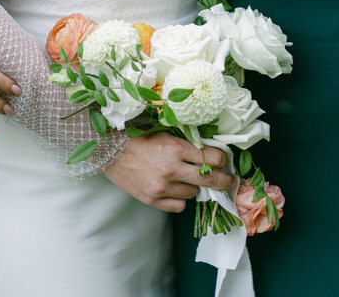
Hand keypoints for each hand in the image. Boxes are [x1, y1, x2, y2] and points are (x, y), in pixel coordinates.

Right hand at [103, 134, 236, 211]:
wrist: (109, 151)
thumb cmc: (137, 137)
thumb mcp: (165, 133)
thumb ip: (186, 143)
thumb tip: (210, 150)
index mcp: (176, 148)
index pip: (212, 157)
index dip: (222, 158)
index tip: (223, 160)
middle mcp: (171, 169)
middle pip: (210, 179)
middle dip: (224, 180)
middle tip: (230, 181)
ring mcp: (162, 187)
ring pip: (193, 193)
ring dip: (194, 186)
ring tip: (186, 178)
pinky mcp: (152, 200)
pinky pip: (179, 206)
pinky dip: (180, 198)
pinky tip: (175, 189)